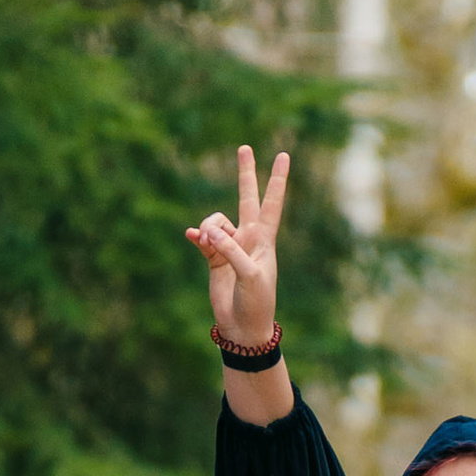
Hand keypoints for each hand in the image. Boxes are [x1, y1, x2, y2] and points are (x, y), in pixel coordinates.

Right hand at [185, 143, 287, 348]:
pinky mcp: (214, 259)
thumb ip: (230, 249)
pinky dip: (198, 236)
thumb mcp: (248, 275)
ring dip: (209, 227)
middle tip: (243, 148)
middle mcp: (248, 238)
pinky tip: (192, 237)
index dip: (277, 180)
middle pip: (246, 198)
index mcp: (264, 240)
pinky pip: (203, 238)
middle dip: (245, 174)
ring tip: (207, 242)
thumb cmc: (255, 302)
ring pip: (216, 221)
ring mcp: (230, 247)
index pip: (272, 203)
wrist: (243, 328)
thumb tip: (208, 230)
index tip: (283, 155)